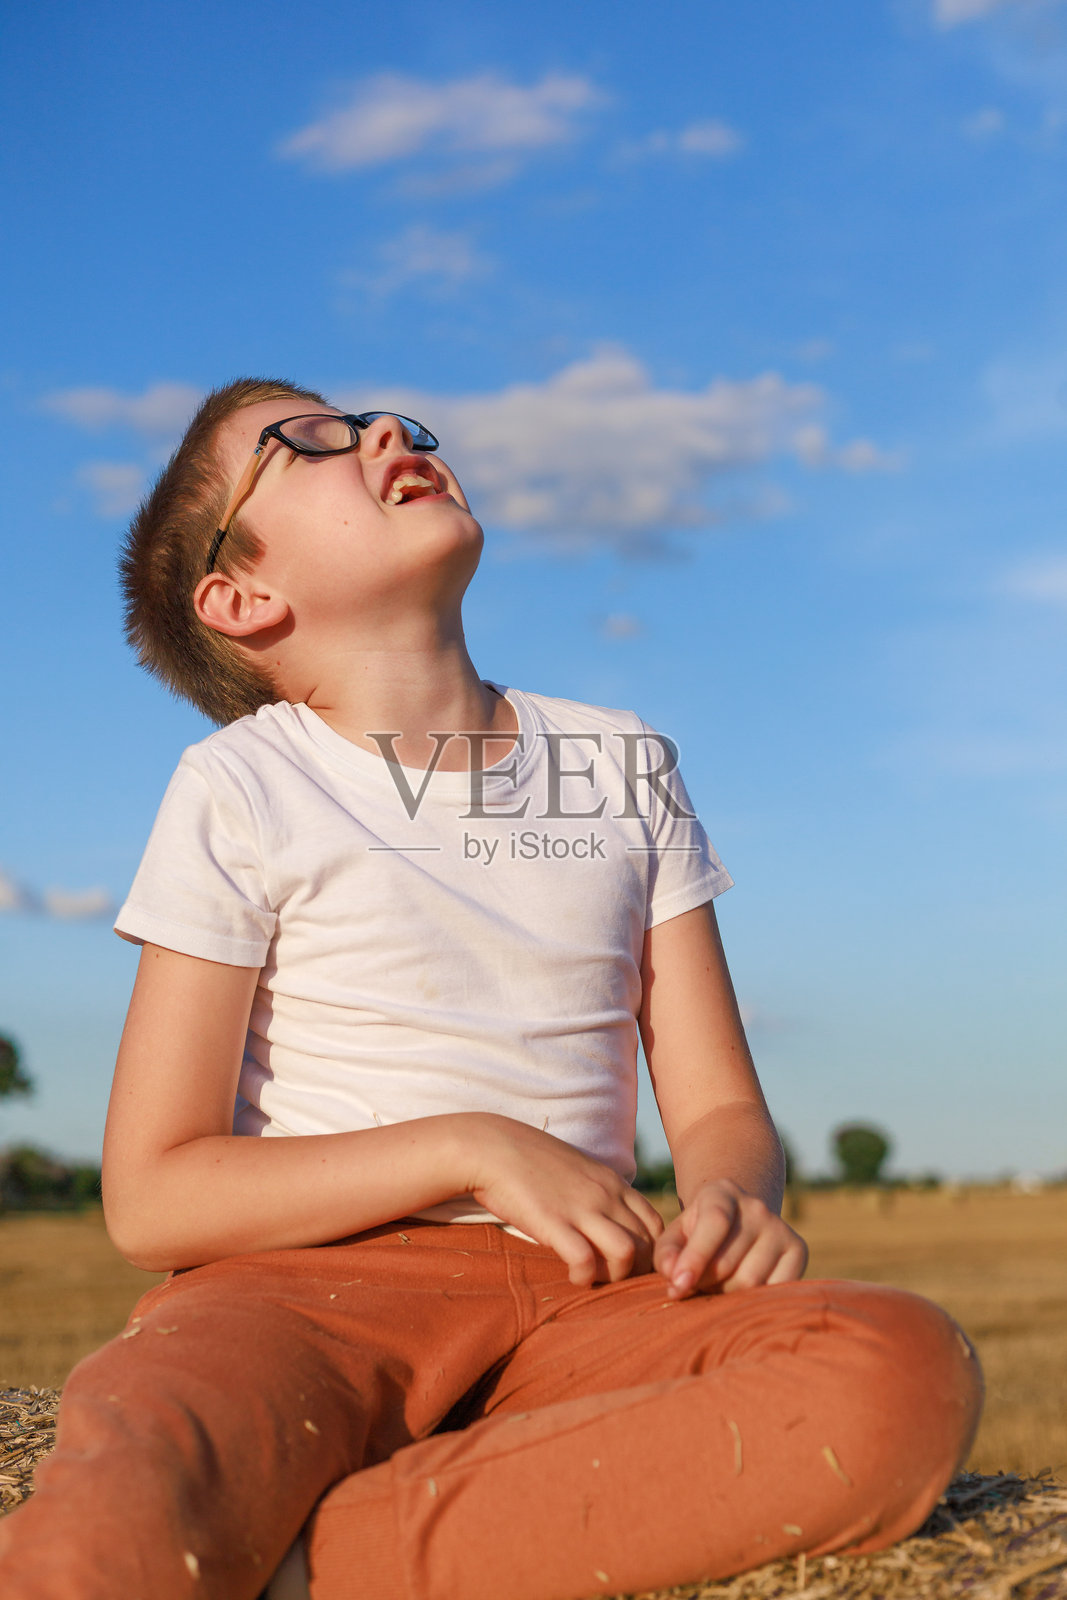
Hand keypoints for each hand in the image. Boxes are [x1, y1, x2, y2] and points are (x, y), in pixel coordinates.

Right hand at [458, 1113, 664, 1287]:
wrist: (494, 1148)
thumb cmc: (532, 1162)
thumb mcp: (579, 1171)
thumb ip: (599, 1192)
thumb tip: (609, 1219)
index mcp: (613, 1182)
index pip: (656, 1224)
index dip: (650, 1251)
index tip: (629, 1264)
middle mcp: (606, 1195)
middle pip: (647, 1244)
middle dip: (636, 1270)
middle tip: (612, 1277)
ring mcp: (582, 1208)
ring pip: (627, 1253)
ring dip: (615, 1276)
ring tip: (595, 1277)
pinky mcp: (555, 1222)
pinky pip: (586, 1260)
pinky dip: (585, 1277)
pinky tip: (573, 1276)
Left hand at [653, 1178, 807, 1298]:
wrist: (739, 1223)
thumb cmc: (698, 1234)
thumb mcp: (676, 1236)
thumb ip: (667, 1255)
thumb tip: (675, 1279)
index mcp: (722, 1193)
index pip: (714, 1222)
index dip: (695, 1257)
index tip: (678, 1285)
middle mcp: (756, 1207)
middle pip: (728, 1263)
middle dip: (705, 1283)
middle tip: (696, 1285)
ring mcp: (781, 1228)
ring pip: (750, 1282)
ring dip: (726, 1295)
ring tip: (717, 1284)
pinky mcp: (799, 1250)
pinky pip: (773, 1291)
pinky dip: (753, 1300)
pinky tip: (741, 1289)